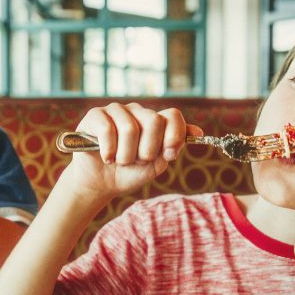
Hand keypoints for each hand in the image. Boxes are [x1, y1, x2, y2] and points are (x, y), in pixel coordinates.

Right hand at [65, 102, 202, 196]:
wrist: (100, 184)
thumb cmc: (128, 173)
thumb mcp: (155, 164)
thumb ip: (172, 147)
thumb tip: (198, 132)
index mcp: (154, 121)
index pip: (173, 116)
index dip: (174, 135)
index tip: (168, 155)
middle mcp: (136, 112)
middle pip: (153, 121)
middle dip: (147, 150)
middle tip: (137, 161)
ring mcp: (116, 111)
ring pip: (129, 128)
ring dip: (125, 155)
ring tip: (119, 161)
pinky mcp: (96, 115)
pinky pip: (107, 129)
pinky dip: (108, 151)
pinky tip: (106, 158)